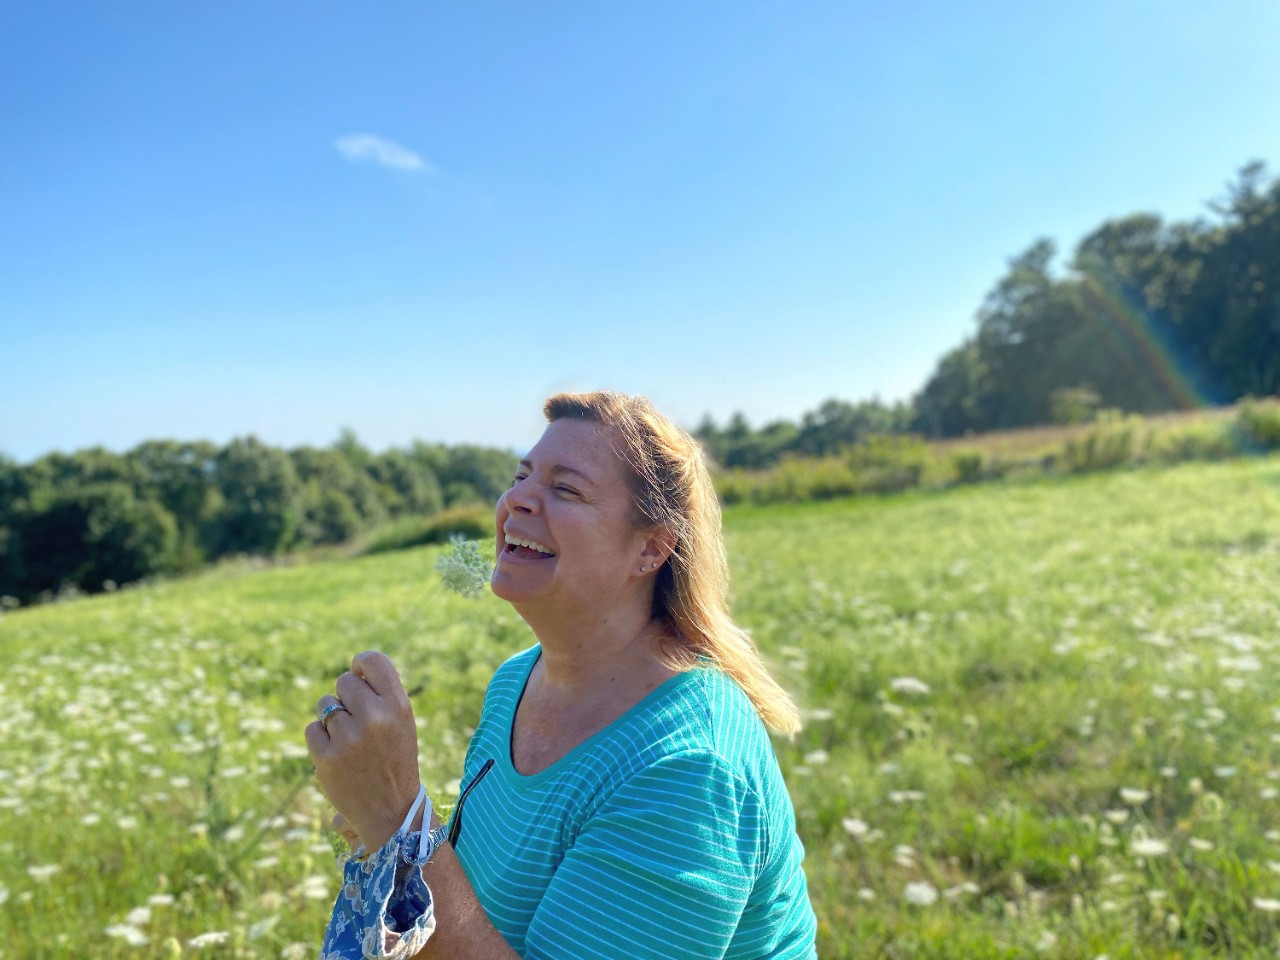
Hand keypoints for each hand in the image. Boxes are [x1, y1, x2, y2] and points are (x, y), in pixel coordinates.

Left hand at [305, 651, 421, 851]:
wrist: (391, 811)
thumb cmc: (395, 758)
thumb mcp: (402, 722)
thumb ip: (381, 694)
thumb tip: (350, 672)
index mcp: (398, 706)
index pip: (372, 661)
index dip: (360, 664)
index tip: (358, 675)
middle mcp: (375, 718)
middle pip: (343, 682)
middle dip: (346, 698)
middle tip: (358, 721)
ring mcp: (349, 738)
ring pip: (324, 705)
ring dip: (331, 718)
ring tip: (349, 740)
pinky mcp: (327, 758)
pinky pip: (312, 729)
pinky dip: (320, 740)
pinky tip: (337, 755)